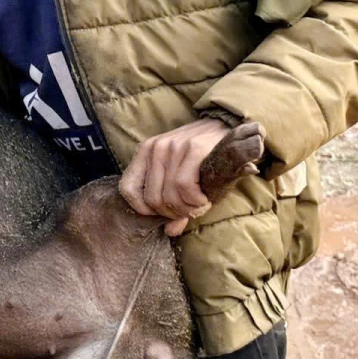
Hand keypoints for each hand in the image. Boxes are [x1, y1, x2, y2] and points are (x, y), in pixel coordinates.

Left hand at [118, 119, 231, 236]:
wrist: (230, 127)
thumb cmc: (204, 156)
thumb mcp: (183, 176)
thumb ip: (174, 203)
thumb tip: (170, 231)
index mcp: (145, 152)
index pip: (128, 189)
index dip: (145, 209)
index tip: (166, 211)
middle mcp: (155, 148)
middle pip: (153, 199)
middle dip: (174, 212)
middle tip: (191, 209)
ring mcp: (173, 147)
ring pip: (170, 196)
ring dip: (188, 209)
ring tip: (200, 204)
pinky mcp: (193, 148)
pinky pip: (184, 187)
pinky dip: (195, 201)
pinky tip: (205, 199)